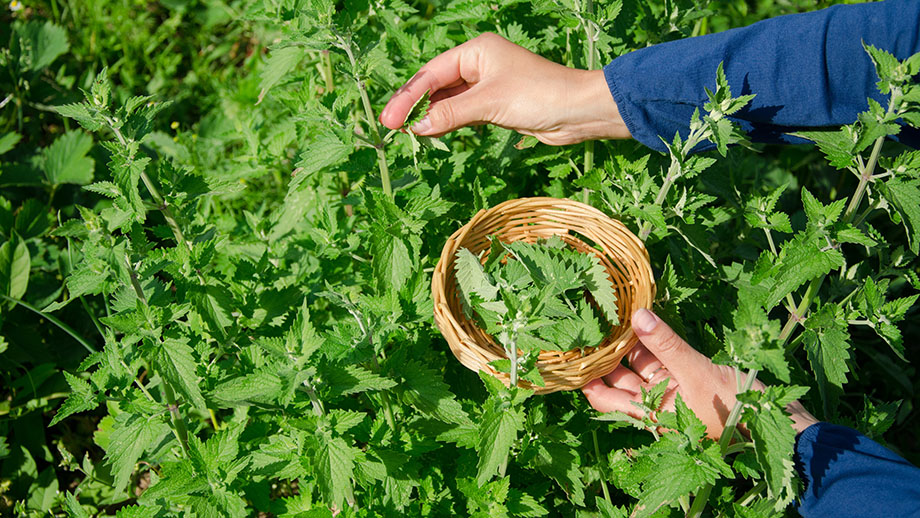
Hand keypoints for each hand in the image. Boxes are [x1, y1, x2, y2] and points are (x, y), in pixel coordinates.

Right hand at [379, 32, 630, 144]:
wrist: (578, 111)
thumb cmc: (538, 95)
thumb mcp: (489, 103)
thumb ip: (450, 114)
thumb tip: (417, 126)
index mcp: (476, 51)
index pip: (432, 73)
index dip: (409, 96)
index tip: (390, 118)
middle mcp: (479, 64)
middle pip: (436, 85)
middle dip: (414, 105)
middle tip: (390, 126)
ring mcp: (487, 85)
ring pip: (448, 100)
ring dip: (428, 115)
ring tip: (404, 131)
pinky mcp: (495, 105)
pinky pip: (462, 112)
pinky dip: (446, 122)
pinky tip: (430, 132)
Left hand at [583, 308, 818, 438]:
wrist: (779, 422)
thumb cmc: (734, 408)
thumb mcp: (697, 372)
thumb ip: (666, 345)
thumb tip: (637, 315)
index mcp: (648, 412)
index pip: (602, 397)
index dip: (585, 376)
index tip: (570, 349)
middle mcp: (654, 402)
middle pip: (618, 377)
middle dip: (604, 352)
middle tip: (587, 320)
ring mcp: (672, 389)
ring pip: (640, 364)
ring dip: (628, 342)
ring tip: (611, 312)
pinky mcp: (689, 376)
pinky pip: (663, 357)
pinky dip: (653, 340)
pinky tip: (643, 316)